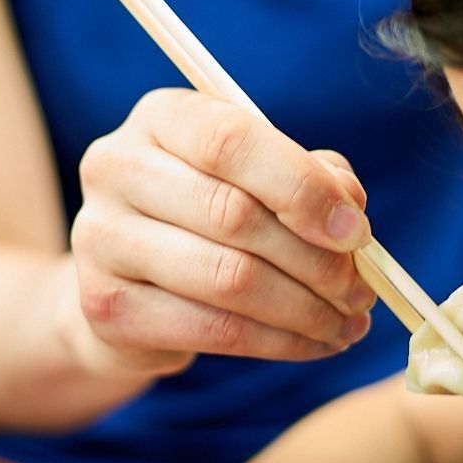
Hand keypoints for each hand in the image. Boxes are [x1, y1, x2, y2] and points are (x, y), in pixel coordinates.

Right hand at [70, 89, 373, 368]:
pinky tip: (313, 344)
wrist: (130, 283)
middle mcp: (116, 168)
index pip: (231, 140)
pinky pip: (212, 330)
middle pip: (233, 214)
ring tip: (347, 322)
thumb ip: (310, 177)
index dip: (301, 186)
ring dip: (306, 309)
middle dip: (317, 260)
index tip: (356, 231)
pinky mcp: (106, 307)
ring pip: (228, 279)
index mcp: (160, 117)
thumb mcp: (259, 177)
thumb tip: (349, 212)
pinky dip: (279, 343)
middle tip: (361, 290)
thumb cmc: (208, 216)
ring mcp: (100, 239)